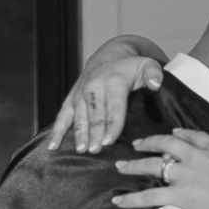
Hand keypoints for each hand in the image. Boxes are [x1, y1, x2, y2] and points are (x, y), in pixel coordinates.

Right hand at [45, 36, 166, 152]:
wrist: (108, 58)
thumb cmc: (130, 69)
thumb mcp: (146, 65)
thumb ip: (154, 74)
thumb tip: (155, 85)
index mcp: (113, 81)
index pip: (114, 107)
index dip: (112, 125)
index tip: (109, 141)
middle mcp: (94, 86)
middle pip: (95, 115)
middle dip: (95, 133)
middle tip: (96, 150)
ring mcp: (80, 94)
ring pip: (79, 117)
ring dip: (79, 134)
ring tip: (81, 150)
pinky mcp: (70, 100)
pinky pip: (62, 116)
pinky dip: (56, 131)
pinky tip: (53, 146)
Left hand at [113, 130, 208, 208]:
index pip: (193, 136)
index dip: (181, 134)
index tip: (173, 133)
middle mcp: (194, 159)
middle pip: (166, 144)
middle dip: (149, 143)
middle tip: (136, 144)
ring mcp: (184, 176)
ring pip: (153, 166)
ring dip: (134, 166)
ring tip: (119, 166)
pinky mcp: (179, 196)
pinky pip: (149, 196)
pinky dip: (132, 199)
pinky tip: (118, 200)